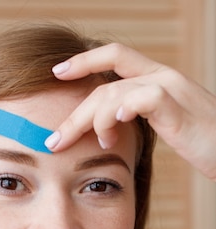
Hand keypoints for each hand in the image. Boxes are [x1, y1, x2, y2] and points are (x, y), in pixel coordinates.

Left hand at [48, 43, 215, 180]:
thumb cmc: (203, 142)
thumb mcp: (165, 124)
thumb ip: (137, 119)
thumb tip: (105, 131)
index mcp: (156, 79)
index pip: (114, 57)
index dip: (84, 61)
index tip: (56, 72)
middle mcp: (162, 77)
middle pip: (104, 84)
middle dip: (75, 112)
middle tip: (55, 140)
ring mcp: (171, 90)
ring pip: (115, 93)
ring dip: (93, 121)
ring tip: (91, 144)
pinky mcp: (179, 109)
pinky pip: (145, 98)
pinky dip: (125, 110)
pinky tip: (114, 125)